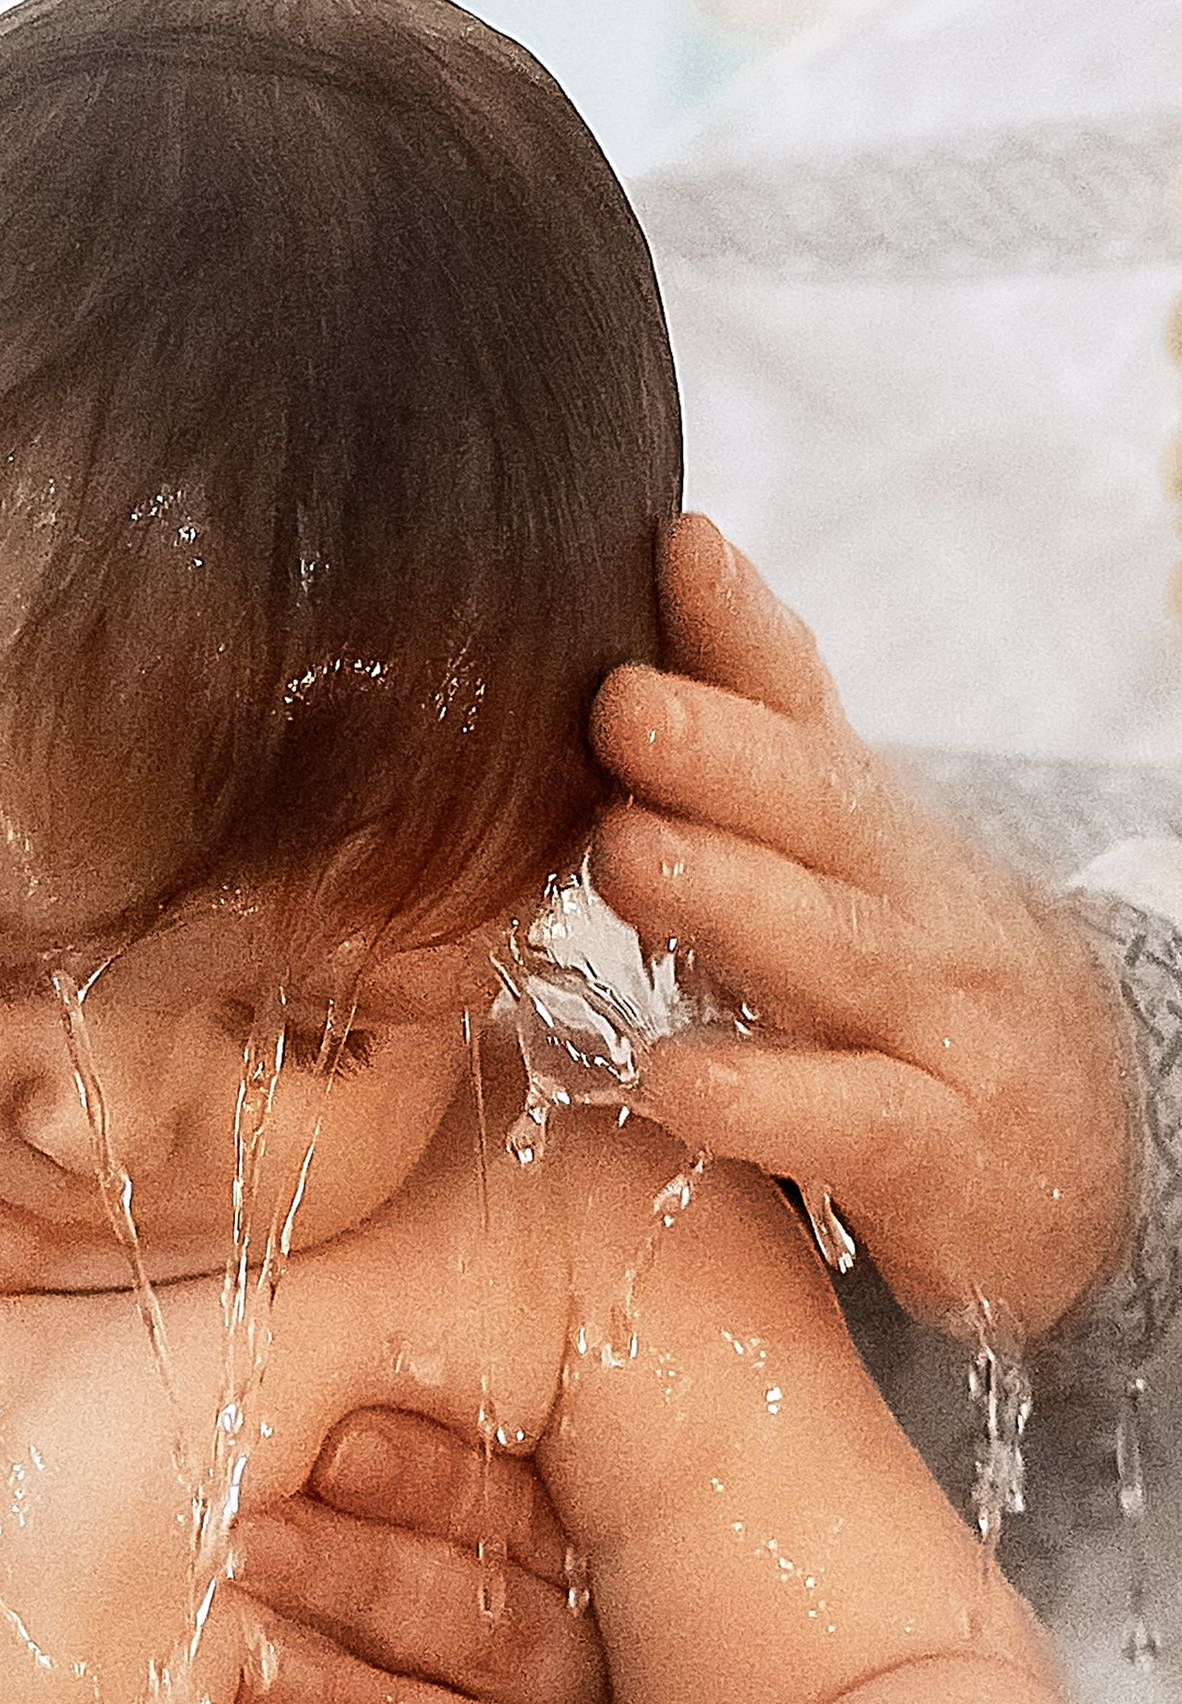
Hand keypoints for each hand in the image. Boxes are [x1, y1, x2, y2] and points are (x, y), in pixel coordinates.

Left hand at [229, 1409, 632, 1703]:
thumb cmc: (279, 1652)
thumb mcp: (297, 1547)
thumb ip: (306, 1475)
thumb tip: (236, 1339)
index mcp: (532, 1584)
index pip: (507, 1517)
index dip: (425, 1479)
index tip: (329, 1448)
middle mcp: (562, 1698)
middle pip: (500, 1631)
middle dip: (368, 1583)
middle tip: (245, 1549)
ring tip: (257, 1682)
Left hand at [587, 516, 1130, 1339]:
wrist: (1081, 1156)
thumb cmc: (909, 998)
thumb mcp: (838, 873)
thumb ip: (748, 764)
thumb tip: (646, 624)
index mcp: (868, 835)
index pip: (807, 714)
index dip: (744, 632)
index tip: (676, 547)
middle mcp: (911, 910)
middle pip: (822, 816)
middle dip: (722, 755)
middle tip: (622, 702)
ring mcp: (933, 1026)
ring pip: (833, 951)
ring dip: (728, 900)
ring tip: (627, 855)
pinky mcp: (935, 1150)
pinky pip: (850, 1119)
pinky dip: (764, 1100)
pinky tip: (674, 1080)